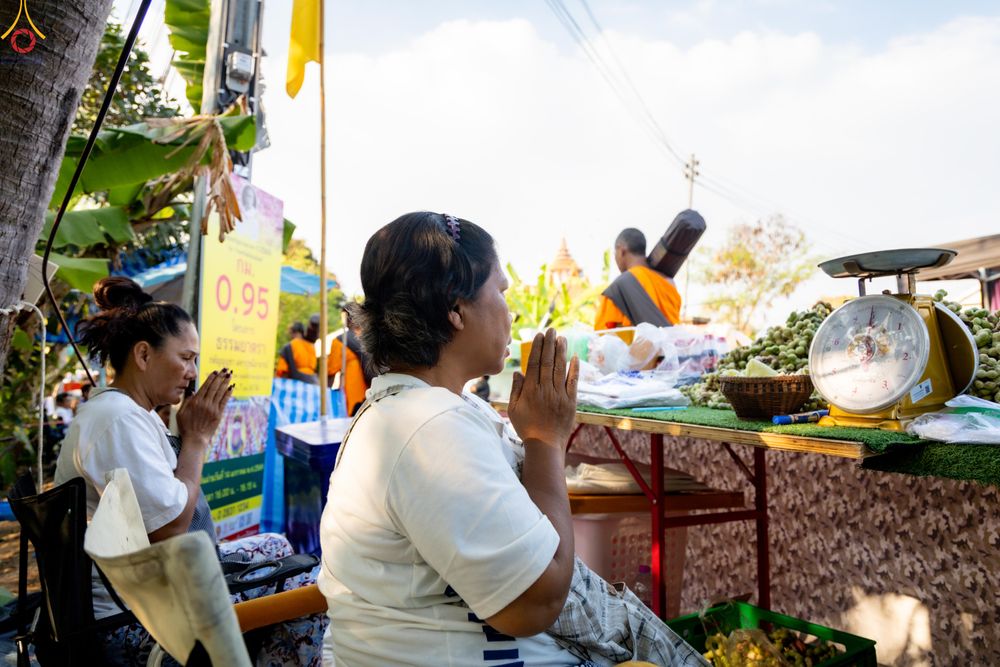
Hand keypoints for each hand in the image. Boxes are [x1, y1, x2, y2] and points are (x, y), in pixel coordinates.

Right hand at [176, 369, 233, 444]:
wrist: (195, 439)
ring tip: (230, 375)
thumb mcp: (181, 413)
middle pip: (214, 387)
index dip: (211, 378)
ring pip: (220, 392)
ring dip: (225, 382)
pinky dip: (228, 393)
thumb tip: (192, 391)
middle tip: (225, 369)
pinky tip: (231, 387)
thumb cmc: (186, 427)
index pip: (205, 386)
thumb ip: (186, 401)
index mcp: (195, 402)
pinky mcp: (218, 414)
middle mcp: (205, 403)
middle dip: (220, 377)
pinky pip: (224, 401)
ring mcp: (212, 409)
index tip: (215, 371)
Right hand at [507, 329, 578, 448]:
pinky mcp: (571, 402)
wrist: (545, 445)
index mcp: (530, 390)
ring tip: (562, 338)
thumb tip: (518, 372)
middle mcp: (545, 389)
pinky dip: (574, 369)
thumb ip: (516, 389)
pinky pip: (573, 382)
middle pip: (547, 361)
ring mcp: (559, 395)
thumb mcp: (514, 409)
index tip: (539, 335)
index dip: (537, 347)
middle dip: (550, 344)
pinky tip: (575, 357)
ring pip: (560, 368)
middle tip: (552, 330)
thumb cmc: (527, 428)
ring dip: (561, 351)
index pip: (534, 363)